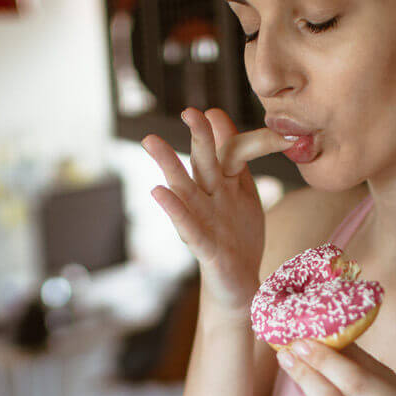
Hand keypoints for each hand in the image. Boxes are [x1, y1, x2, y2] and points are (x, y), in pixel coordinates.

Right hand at [141, 109, 292, 312]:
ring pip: (186, 188)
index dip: (229, 135)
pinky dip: (174, 209)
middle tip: (189, 112)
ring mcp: (206, 220)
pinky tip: (157, 191)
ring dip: (168, 164)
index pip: (230, 152)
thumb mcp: (245, 195)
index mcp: (225, 185)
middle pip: (205, 162)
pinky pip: (187, 226)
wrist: (240, 283)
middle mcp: (211, 198)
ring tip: (150, 140)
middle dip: (198, 137)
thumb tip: (225, 120)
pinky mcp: (204, 247)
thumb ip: (238, 163)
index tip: (216, 113)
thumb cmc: (240, 237)